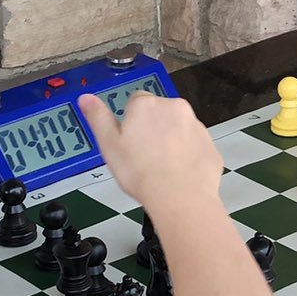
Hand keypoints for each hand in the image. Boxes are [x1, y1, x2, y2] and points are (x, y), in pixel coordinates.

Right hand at [77, 91, 220, 216]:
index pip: (135, 102)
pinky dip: (187, 155)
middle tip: (143, 155)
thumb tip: (87, 99)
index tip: (129, 140)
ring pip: (178, 128)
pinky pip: (194, 146)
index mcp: (146, 105)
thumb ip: (98, 117)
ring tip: (160, 167)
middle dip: (152, 129)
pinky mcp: (209, 144)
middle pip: (159, 113)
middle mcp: (174, 108)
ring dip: (171, 141)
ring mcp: (195, 125)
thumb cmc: (142, 173)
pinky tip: (177, 173)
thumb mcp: (109, 145)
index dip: (130, 122)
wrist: (180, 196)